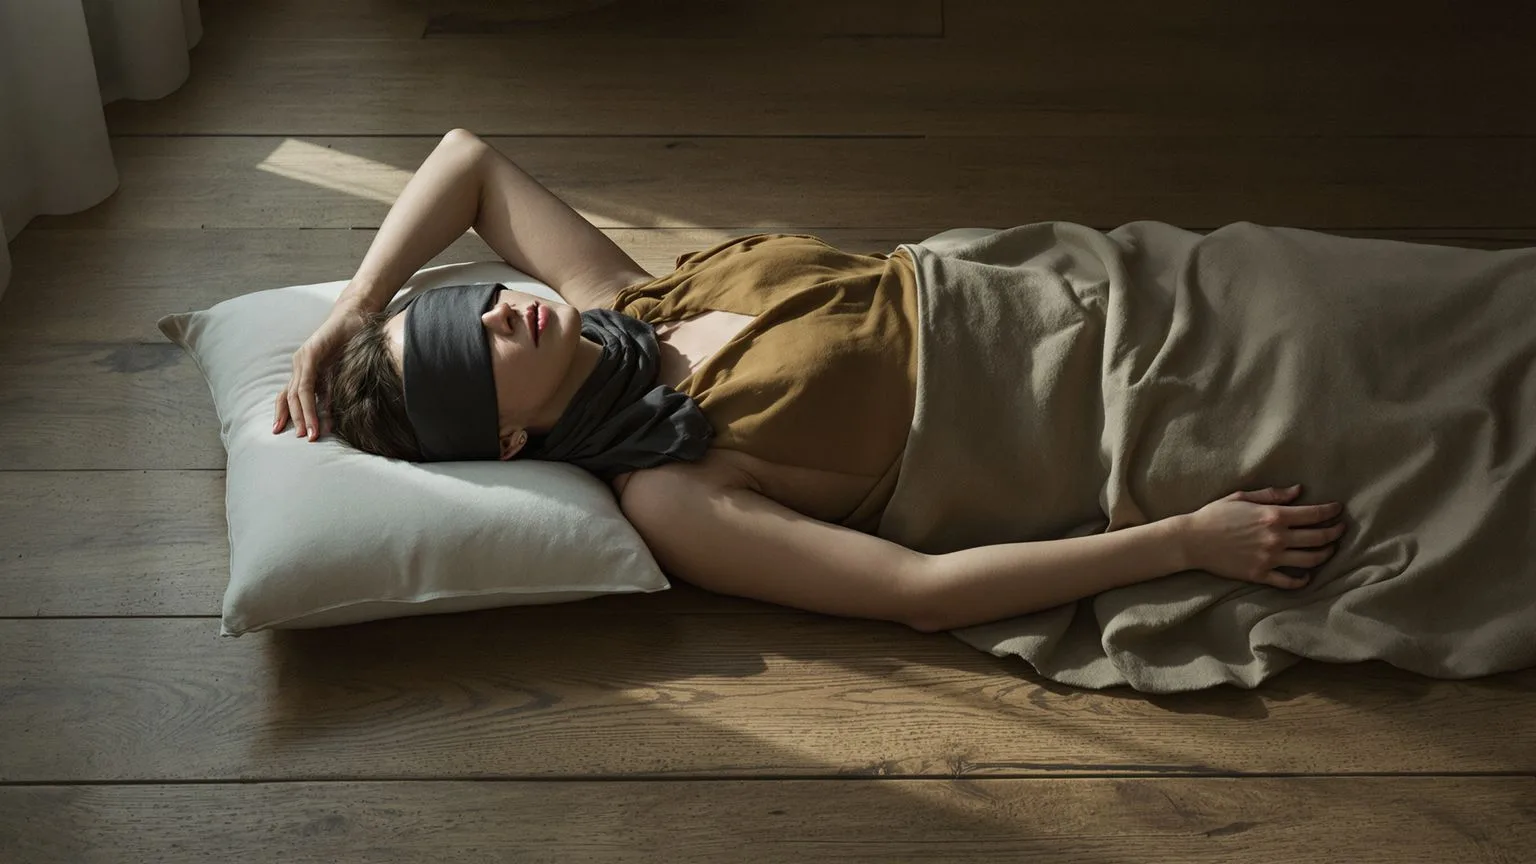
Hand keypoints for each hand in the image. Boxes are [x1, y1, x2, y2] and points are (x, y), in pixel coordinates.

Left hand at [273, 303, 372, 439]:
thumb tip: (330, 418)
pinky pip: (307, 382)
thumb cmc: (352, 342)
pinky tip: (315, 415)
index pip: (289, 395)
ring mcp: (303, 359)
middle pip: (290, 397)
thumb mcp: (341, 372)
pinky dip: (310, 401)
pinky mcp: (310, 353)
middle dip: (295, 420)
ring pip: (298, 394)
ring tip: (310, 433)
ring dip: (304, 415)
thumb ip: (333, 391)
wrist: (357, 316)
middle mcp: (300, 365)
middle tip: (301, 439)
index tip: (281, 431)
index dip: (286, 413)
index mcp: (306, 370)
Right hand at [1179, 484, 1345, 588]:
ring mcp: (1270, 558)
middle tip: (1341, 529)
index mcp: (1273, 516)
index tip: (1338, 510)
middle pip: (1318, 538)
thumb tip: (1299, 491)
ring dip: (1325, 554)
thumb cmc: (1215, 515)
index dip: (1331, 512)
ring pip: (1310, 560)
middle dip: (1335, 533)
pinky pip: (1289, 581)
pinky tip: (1307, 576)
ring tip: (1329, 549)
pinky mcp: (1261, 574)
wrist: (1192, 540)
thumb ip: (1273, 495)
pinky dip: (1303, 580)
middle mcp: (1276, 538)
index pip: (1314, 515)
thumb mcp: (1242, 497)